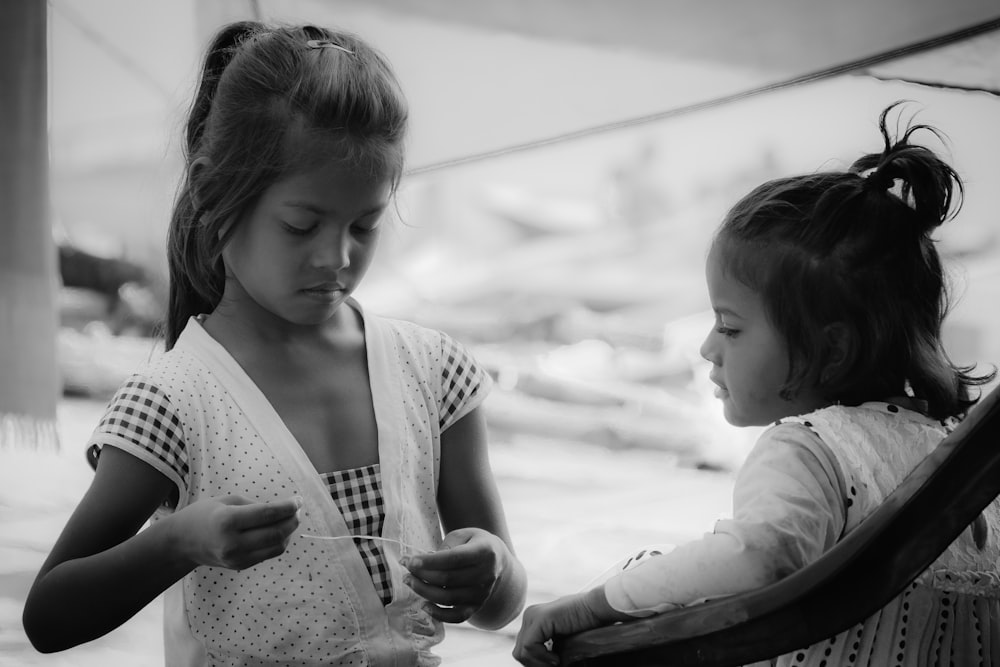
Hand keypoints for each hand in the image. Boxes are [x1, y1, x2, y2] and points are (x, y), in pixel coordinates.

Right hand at [172, 495, 301, 569]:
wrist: (182, 542)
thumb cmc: (205, 514)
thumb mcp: (228, 500)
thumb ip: (256, 505)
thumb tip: (284, 511)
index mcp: (228, 521)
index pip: (268, 514)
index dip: (288, 506)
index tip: (299, 499)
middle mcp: (233, 543)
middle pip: (276, 533)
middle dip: (293, 520)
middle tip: (297, 509)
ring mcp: (237, 558)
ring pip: (277, 547)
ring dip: (289, 532)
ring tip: (290, 518)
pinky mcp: (241, 566)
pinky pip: (269, 554)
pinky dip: (279, 541)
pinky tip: (279, 530)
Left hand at [401, 527, 507, 622]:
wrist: (497, 560)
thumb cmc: (473, 543)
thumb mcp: (463, 535)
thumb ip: (446, 547)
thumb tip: (425, 562)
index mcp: (484, 552)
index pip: (453, 559)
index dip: (429, 561)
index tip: (410, 561)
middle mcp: (486, 574)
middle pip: (448, 579)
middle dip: (422, 575)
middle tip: (407, 569)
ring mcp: (482, 593)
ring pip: (448, 598)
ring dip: (424, 592)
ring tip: (409, 582)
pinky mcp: (476, 606)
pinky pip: (456, 617)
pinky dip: (438, 615)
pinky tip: (424, 605)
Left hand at [513, 589, 616, 666]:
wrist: (599, 609)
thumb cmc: (588, 625)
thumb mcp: (562, 640)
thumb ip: (548, 648)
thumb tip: (539, 665)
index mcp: (534, 620)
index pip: (523, 650)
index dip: (536, 663)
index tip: (554, 665)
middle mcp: (530, 616)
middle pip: (520, 652)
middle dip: (536, 664)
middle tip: (555, 665)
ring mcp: (533, 615)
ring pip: (521, 652)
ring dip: (539, 663)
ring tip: (557, 662)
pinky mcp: (540, 618)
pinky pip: (529, 647)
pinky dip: (542, 657)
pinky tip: (557, 657)